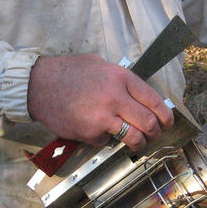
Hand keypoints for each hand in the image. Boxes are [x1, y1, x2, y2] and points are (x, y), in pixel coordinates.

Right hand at [27, 54, 173, 151]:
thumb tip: (138, 94)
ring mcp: (103, 117)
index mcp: (121, 78)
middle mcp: (115, 97)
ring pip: (134, 137)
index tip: (168, 122)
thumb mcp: (99, 64)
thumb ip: (119, 79)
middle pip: (149, 122)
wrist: (39, 85)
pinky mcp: (90, 132)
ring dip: (139, 143)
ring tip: (136, 143)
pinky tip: (96, 130)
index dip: (166, 115)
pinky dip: (106, 139)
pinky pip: (107, 141)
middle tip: (153, 135)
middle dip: (155, 132)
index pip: (154, 100)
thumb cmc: (68, 72)